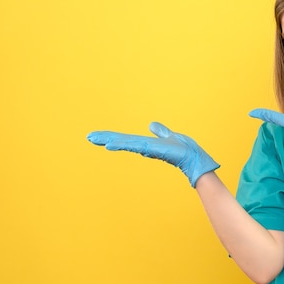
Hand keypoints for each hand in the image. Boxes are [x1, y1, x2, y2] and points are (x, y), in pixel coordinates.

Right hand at [87, 122, 219, 187]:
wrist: (194, 158)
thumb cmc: (185, 149)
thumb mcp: (169, 136)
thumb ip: (160, 131)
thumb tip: (151, 125)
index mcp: (148, 144)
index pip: (127, 139)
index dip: (113, 137)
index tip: (98, 136)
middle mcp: (145, 147)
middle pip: (122, 141)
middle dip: (106, 138)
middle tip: (89, 137)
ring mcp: (148, 149)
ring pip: (125, 143)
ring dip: (110, 140)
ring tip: (94, 139)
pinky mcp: (152, 150)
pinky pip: (135, 145)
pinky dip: (122, 145)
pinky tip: (110, 145)